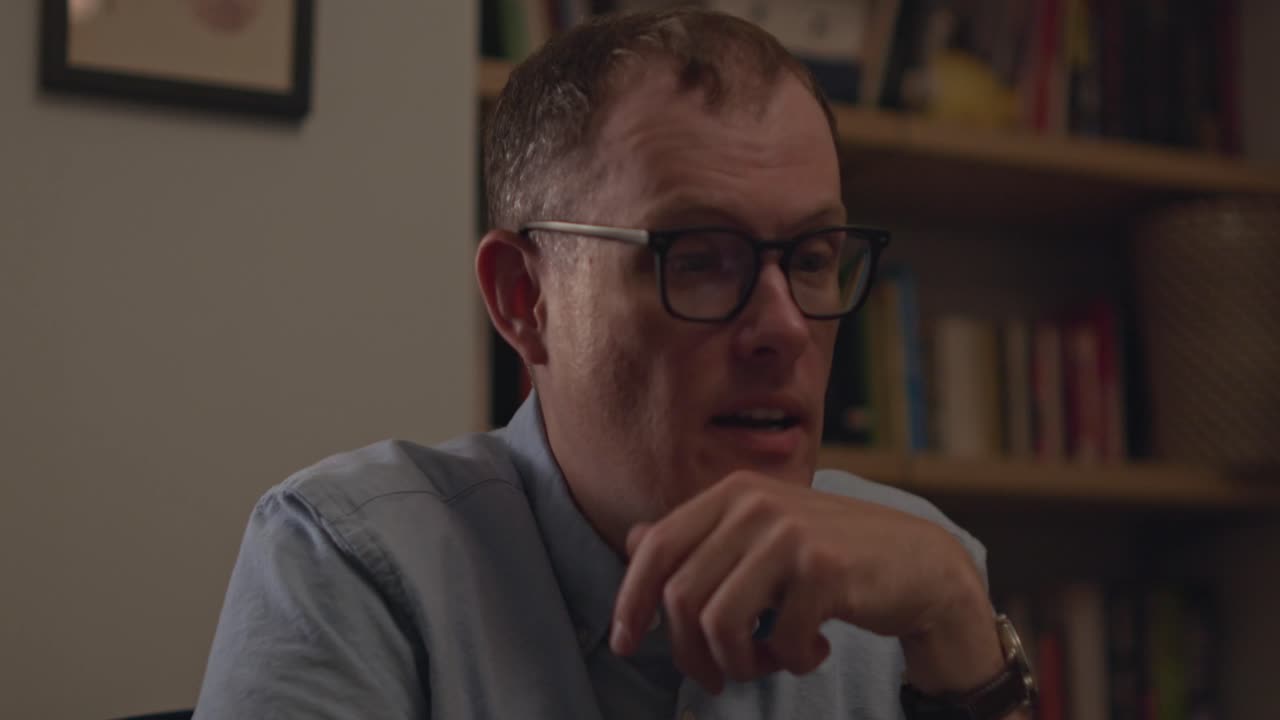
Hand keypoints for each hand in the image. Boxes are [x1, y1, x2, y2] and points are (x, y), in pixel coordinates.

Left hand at [609, 471, 1004, 694]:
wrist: (920, 565)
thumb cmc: (831, 556)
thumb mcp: (761, 535)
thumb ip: (700, 537)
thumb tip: (632, 540)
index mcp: (732, 492)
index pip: (656, 548)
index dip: (631, 600)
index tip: (625, 643)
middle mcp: (755, 504)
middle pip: (682, 597)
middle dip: (690, 654)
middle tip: (716, 677)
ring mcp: (790, 535)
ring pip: (719, 624)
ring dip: (739, 663)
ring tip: (766, 663)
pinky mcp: (825, 570)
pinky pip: (778, 642)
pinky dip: (791, 662)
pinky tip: (814, 651)